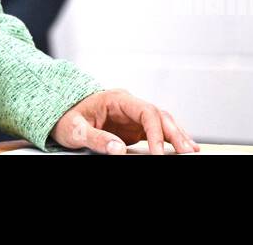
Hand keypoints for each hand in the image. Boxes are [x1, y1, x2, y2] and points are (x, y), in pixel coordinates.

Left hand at [53, 89, 197, 154]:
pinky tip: (181, 148)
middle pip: (159, 115)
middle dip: (174, 133)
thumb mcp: (75, 130)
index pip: (145, 112)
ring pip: (162, 122)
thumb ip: (96, 138)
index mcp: (117, 99)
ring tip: (191, 151)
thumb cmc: (66, 118)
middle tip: (187, 152)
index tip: (157, 153)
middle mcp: (129, 104)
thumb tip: (118, 150)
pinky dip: (169, 139)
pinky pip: (156, 131)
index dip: (155, 132)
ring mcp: (133, 115)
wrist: (61, 114)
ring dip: (176, 135)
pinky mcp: (134, 127)